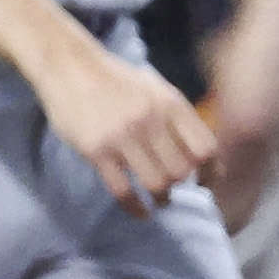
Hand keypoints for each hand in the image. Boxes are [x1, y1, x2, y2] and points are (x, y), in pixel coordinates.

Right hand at [33, 41, 218, 212]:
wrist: (68, 66)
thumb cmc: (115, 80)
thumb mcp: (155, 89)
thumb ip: (177, 118)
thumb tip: (201, 155)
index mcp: (171, 105)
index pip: (205, 149)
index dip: (210, 172)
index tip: (204, 183)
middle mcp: (151, 121)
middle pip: (181, 171)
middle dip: (180, 186)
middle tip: (173, 189)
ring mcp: (122, 137)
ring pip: (156, 184)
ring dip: (161, 199)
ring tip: (158, 200)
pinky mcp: (96, 151)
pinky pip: (122, 190)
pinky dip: (134, 207)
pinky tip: (139, 211)